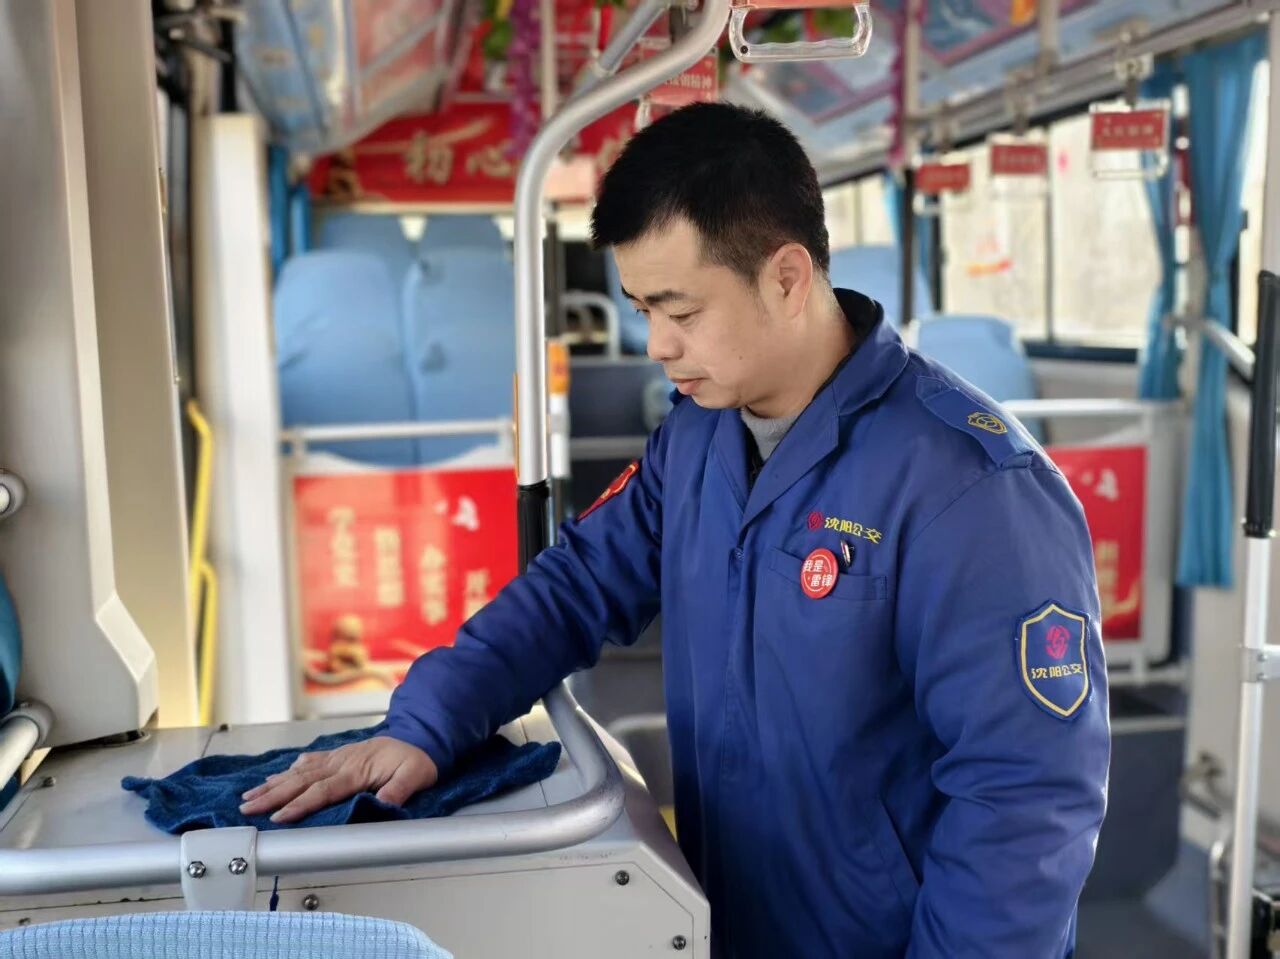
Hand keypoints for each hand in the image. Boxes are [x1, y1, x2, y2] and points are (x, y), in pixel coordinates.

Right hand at [239, 736, 438, 823]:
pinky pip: (309, 762)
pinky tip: (274, 776)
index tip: (279, 817)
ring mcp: (337, 758)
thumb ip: (398, 790)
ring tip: (249, 795)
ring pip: (299, 771)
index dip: (300, 805)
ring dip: (273, 784)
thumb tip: (382, 805)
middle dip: (273, 795)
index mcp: (357, 770)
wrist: (420, 737)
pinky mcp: (337, 756)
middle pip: (302, 780)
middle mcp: (342, 762)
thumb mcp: (415, 776)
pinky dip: (289, 770)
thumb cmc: (416, 760)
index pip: (323, 791)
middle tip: (247, 807)